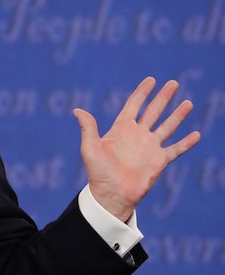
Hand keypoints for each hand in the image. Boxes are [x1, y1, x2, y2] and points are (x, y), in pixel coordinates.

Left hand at [73, 77, 200, 221]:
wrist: (111, 195)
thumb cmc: (98, 172)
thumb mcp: (90, 148)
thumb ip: (88, 128)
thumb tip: (77, 110)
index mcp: (121, 129)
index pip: (134, 105)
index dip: (142, 92)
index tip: (151, 80)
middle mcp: (137, 136)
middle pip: (153, 112)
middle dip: (163, 98)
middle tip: (174, 83)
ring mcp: (149, 148)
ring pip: (167, 127)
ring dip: (178, 115)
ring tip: (188, 102)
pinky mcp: (159, 161)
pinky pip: (176, 149)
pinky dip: (186, 142)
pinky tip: (196, 134)